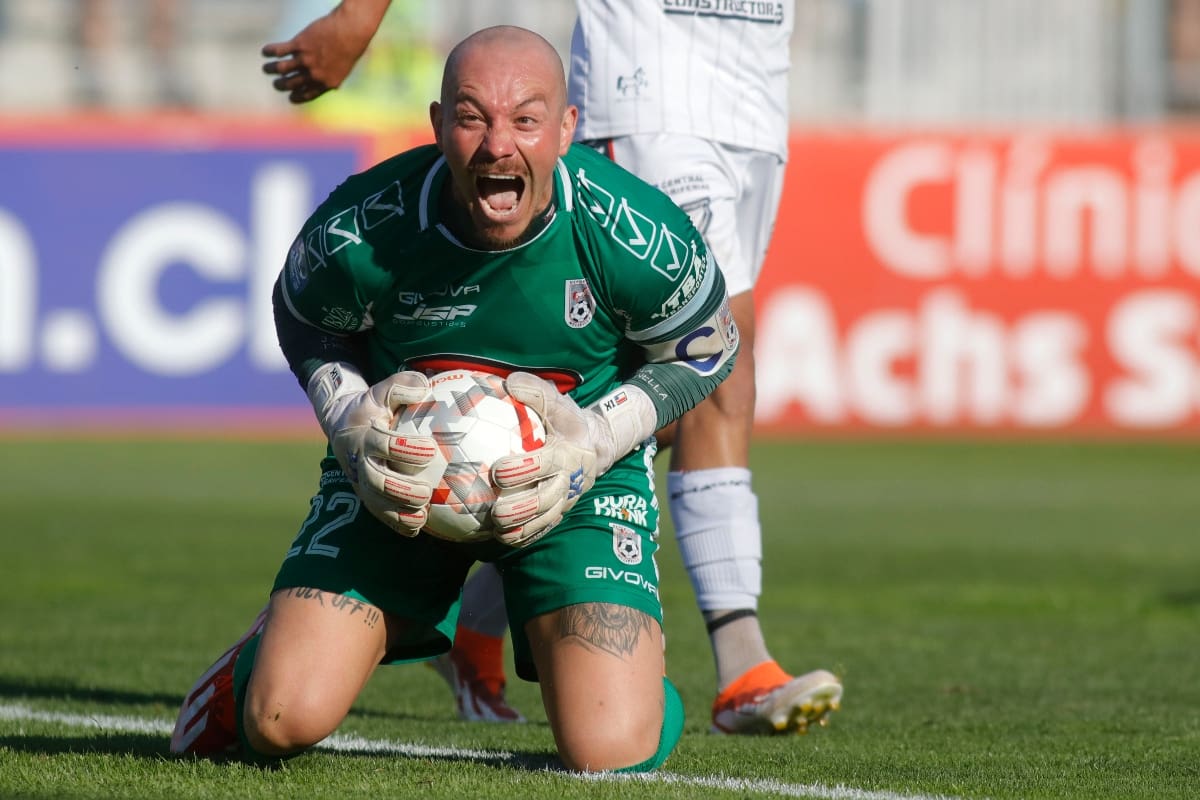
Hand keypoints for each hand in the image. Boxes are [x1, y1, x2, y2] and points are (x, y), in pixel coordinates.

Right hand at [261, 0, 390, 102]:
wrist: (351, 30)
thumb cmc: (350, 49)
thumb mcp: (343, 70)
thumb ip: (333, 79)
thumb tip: (331, 88)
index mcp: (325, 84)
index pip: (305, 95)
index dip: (295, 97)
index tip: (290, 95)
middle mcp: (314, 74)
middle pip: (289, 84)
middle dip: (280, 85)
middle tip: (277, 83)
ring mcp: (306, 59)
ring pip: (281, 69)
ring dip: (270, 69)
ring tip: (267, 69)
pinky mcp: (300, 44)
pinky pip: (279, 50)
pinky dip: (270, 51)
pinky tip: (265, 52)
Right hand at [311, 367, 437, 535]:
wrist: (344, 427)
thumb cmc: (372, 407)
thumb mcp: (381, 390)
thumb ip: (401, 386)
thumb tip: (424, 386)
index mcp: (364, 436)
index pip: (381, 444)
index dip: (404, 448)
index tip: (430, 448)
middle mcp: (360, 464)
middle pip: (376, 481)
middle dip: (400, 489)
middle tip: (425, 491)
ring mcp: (361, 483)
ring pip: (377, 504)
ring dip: (399, 513)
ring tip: (423, 516)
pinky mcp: (367, 497)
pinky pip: (380, 516)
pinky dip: (397, 524)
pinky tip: (418, 528)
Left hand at [489, 373, 598, 546]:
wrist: (594, 446)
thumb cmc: (565, 420)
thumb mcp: (557, 401)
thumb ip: (534, 391)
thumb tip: (508, 382)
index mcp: (567, 453)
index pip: (545, 463)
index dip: (524, 469)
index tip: (498, 470)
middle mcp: (568, 480)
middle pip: (546, 499)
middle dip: (522, 508)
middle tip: (496, 512)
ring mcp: (566, 499)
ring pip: (546, 519)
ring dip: (523, 528)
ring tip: (498, 532)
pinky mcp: (561, 512)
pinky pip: (544, 528)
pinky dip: (527, 536)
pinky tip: (504, 540)